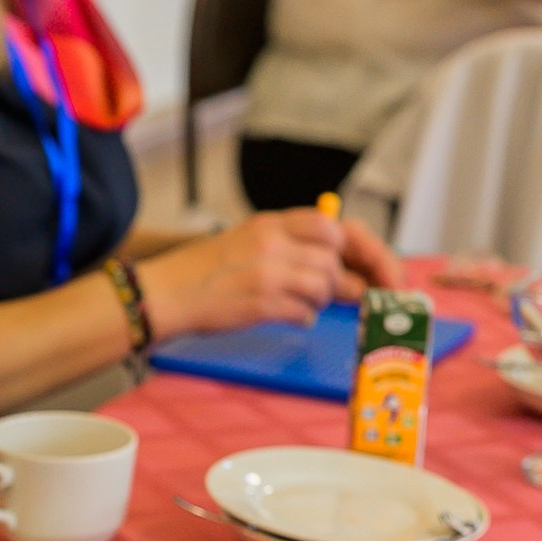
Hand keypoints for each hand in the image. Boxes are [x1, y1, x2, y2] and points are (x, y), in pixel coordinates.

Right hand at [133, 210, 403, 338]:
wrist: (164, 293)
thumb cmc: (204, 273)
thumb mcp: (248, 242)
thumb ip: (289, 246)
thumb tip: (337, 267)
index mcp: (271, 223)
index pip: (332, 227)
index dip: (363, 249)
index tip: (377, 269)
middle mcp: (272, 242)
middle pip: (333, 258)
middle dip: (346, 280)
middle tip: (354, 296)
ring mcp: (267, 272)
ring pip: (323, 285)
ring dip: (321, 301)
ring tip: (301, 305)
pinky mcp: (261, 303)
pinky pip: (304, 312)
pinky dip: (304, 317)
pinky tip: (288, 316)